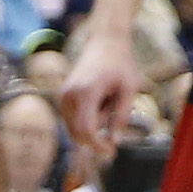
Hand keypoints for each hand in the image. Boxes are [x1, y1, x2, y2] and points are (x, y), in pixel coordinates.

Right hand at [61, 33, 143, 166]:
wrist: (106, 40)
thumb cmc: (121, 62)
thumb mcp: (130, 88)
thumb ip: (122, 116)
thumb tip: (113, 142)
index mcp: (86, 92)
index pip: (86, 130)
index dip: (97, 145)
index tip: (110, 152)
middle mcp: (69, 95)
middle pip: (79, 132)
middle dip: (98, 132)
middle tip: (115, 108)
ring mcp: (63, 96)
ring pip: (75, 127)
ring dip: (93, 123)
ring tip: (108, 97)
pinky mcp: (62, 96)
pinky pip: (73, 119)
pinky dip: (87, 117)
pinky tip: (100, 97)